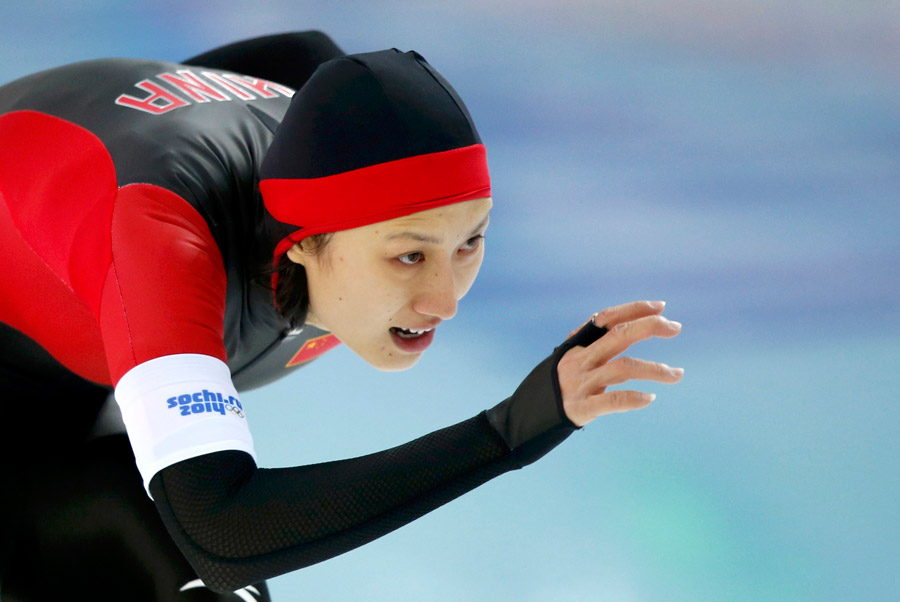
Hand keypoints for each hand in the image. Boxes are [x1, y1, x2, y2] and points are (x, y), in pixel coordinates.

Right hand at [557, 300, 682, 426]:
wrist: (527, 415)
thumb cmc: (557, 384)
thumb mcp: (569, 357)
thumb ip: (591, 341)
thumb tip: (618, 319)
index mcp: (577, 346)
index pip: (606, 319)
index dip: (633, 309)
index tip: (661, 307)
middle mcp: (580, 360)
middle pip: (618, 336)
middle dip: (649, 327)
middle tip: (675, 327)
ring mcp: (581, 383)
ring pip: (623, 369)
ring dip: (655, 369)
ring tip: (678, 374)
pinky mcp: (582, 408)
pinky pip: (612, 401)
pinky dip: (633, 398)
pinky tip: (650, 398)